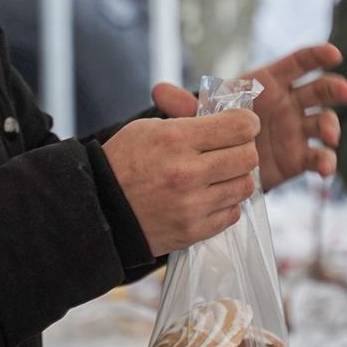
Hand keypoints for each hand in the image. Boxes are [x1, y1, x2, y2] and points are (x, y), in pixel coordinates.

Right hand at [101, 107, 260, 254]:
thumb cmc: (124, 162)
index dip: (246, 123)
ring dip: (237, 177)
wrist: (98, 208)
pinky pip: (232, 213)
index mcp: (176, 139)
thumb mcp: (148, 127)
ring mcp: (191, 206)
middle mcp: (187, 173)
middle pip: (248, 156)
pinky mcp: (193, 231)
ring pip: (245, 186)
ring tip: (220, 174)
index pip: (239, 126)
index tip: (242, 125)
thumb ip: (188, 119)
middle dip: (244, 149)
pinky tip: (210, 196)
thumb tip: (228, 115)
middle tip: (231, 150)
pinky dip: (226, 203)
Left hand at [153, 44, 346, 189]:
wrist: (217, 162)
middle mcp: (289, 104)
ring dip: (332, 126)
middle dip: (335, 87)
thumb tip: (158, 90)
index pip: (297, 64)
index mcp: (268, 85)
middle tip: (344, 92)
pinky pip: (317, 157)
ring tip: (329, 136)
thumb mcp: (198, 117)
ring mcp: (297, 131)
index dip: (316, 56)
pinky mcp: (299, 158)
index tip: (333, 53)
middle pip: (320, 90)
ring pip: (324, 122)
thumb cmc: (213, 127)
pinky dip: (325, 161)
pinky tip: (325, 169)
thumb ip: (184, 106)